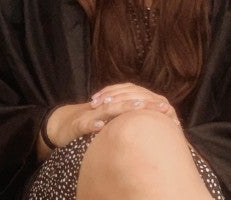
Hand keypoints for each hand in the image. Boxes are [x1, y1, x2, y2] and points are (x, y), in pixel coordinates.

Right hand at [42, 83, 177, 149]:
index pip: (134, 102)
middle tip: (161, 105)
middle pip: (125, 101)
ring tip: (137, 107)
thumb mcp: (111, 125)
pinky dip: (92, 124)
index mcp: (113, 108)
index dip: (151, 104)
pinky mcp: (76, 124)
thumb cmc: (90, 127)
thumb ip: (127, 123)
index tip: (169, 110)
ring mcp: (90, 115)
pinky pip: (84, 124)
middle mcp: (104, 108)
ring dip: (120, 107)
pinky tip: (99, 127)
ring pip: (106, 109)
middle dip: (143, 102)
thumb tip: (152, 128)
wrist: (61, 126)